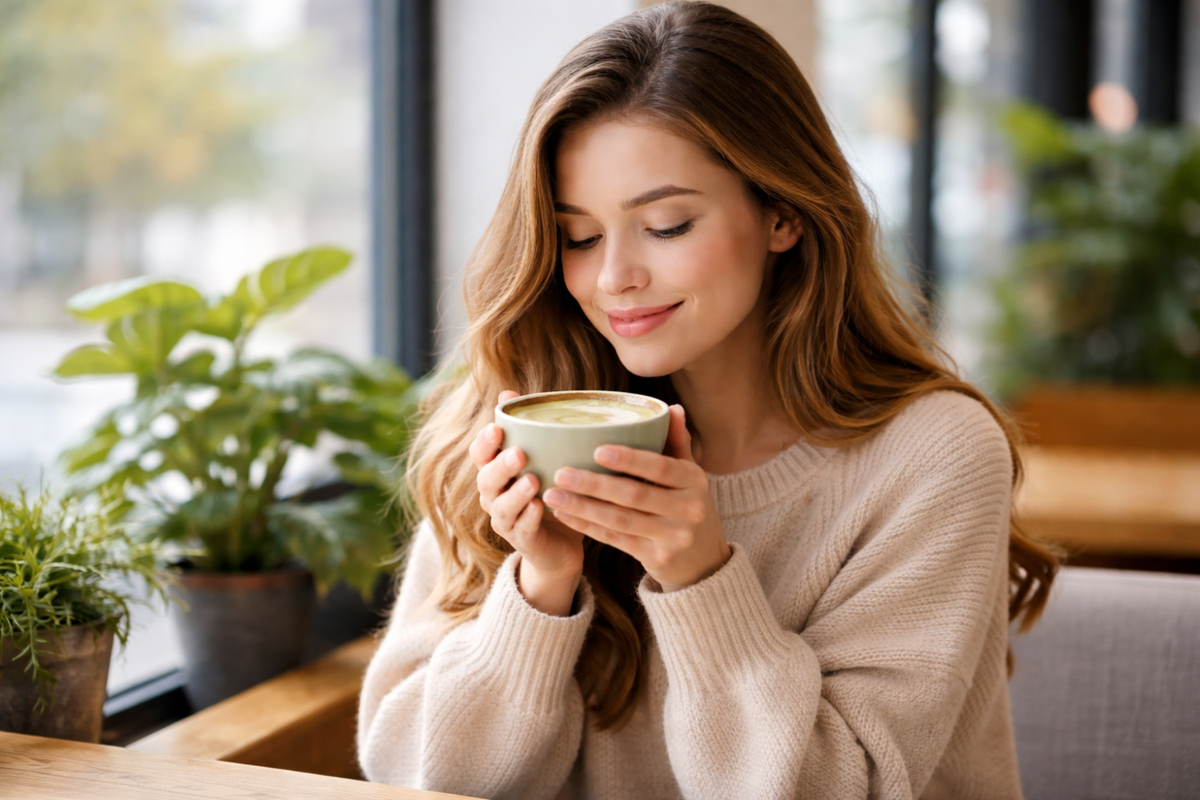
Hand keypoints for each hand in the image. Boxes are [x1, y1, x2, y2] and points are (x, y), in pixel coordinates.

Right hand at [471, 391, 583, 615]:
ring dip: (515, 494)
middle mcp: (493, 495)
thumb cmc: (546, 492)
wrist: (559, 543)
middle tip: (518, 453)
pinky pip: (521, 530)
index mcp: (494, 472)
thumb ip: (524, 429)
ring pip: (500, 507)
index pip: (479, 454)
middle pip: (485, 480)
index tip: (497, 427)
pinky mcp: (522, 541)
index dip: (484, 442)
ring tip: (532, 481)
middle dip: (500, 466)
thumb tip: (508, 392)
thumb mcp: (538, 458)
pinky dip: (528, 519)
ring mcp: (505, 520)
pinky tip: (539, 509)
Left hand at [543, 405, 730, 591]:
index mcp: (695, 481)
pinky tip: (565, 515)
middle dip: (594, 484)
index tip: (597, 450)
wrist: (705, 558)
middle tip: (561, 473)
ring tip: (553, 495)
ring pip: (620, 520)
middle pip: (635, 495)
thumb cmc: (687, 505)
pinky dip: (588, 527)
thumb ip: (677, 442)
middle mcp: (689, 510)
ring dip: (583, 507)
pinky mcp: (657, 558)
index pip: (661, 468)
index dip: (630, 460)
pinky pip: (616, 540)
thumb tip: (671, 408)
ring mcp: (674, 538)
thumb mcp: (690, 475)